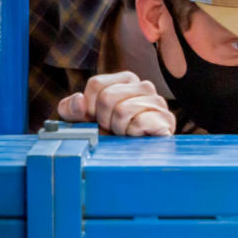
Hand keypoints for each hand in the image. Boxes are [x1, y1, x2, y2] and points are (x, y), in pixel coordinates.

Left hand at [57, 71, 175, 135]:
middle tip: (112, 128)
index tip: (96, 118)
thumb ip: (71, 109)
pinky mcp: (166, 120)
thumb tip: (79, 100)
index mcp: (125, 80)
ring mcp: (158, 102)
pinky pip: (139, 122)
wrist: (131, 158)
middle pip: (108, 96)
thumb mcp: (81, 121)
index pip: (97, 84)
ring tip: (125, 133)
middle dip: (104, 119)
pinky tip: (137, 137)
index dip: (89, 106)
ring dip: (118, 128)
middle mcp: (144, 86)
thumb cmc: (108, 135)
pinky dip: (132, 134)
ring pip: (123, 109)